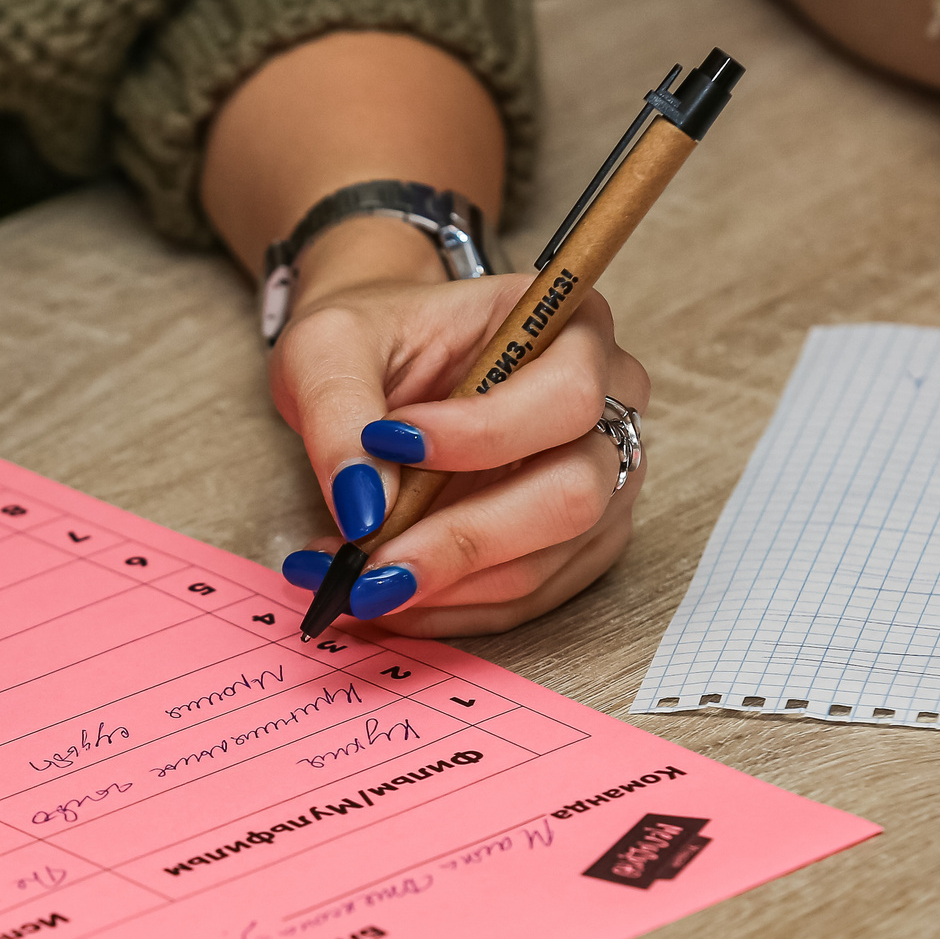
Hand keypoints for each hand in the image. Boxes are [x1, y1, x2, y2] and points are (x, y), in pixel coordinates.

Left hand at [266, 219, 650, 635]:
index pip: (564, 393)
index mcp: (574, 330)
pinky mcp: (577, 546)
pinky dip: (450, 608)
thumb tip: (362, 509)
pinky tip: (388, 597)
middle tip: (370, 563)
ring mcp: (603, 484)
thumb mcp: (329, 347)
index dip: (485, 433)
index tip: (389, 444)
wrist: (377, 367)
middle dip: (464, 539)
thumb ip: (340, 412)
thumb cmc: (370, 341)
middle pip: (573, 493)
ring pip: (547, 560)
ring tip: (356, 581)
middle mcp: (610, 409)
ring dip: (446, 586)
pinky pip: (525, 599)